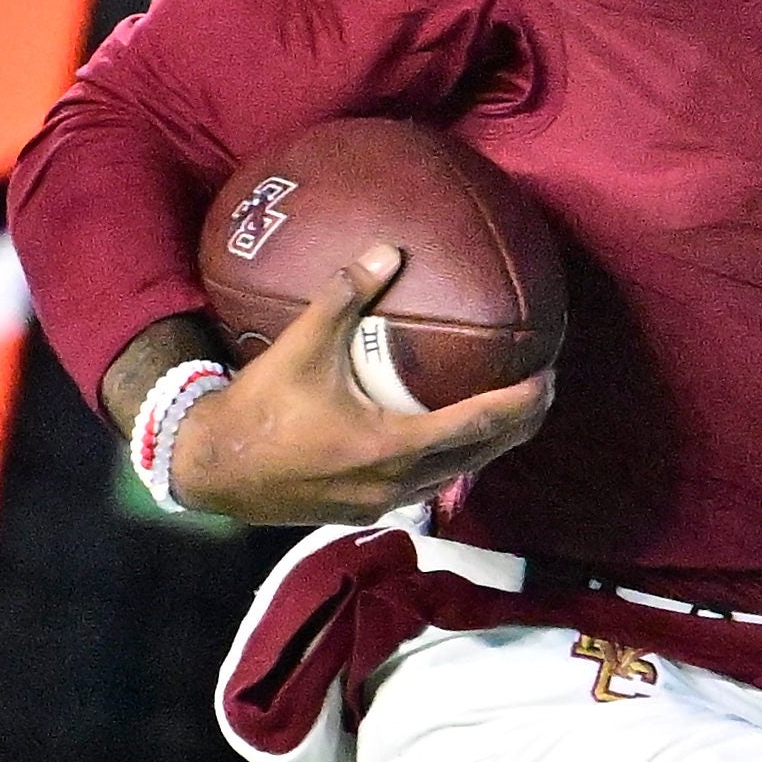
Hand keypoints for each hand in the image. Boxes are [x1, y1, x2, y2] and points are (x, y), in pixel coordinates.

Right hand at [159, 249, 555, 526]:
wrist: (214, 469)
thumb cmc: (260, 407)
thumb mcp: (302, 344)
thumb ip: (345, 294)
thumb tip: (387, 251)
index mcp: (393, 444)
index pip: (478, 424)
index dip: (520, 403)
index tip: (548, 378)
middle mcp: (398, 481)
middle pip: (481, 456)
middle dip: (521, 425)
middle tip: (546, 391)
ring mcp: (384, 502)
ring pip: (456, 476)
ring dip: (489, 448)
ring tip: (513, 416)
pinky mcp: (366, 510)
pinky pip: (427, 487)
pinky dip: (453, 462)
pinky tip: (454, 443)